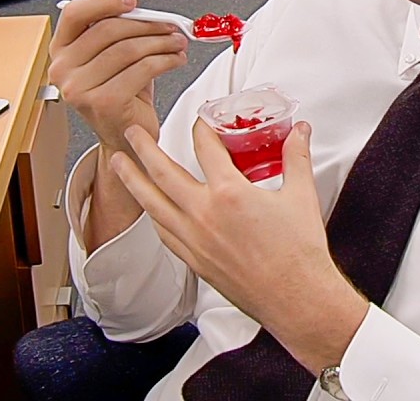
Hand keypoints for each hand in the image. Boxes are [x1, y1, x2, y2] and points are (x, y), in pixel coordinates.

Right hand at [49, 0, 188, 149]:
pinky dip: (166, 61)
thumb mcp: (112, 48)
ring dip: (161, 42)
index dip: (106, 1)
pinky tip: (175, 60)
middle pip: (109, 30)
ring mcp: (79, 89)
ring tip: (177, 43)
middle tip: (170, 26)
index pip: (76, 13)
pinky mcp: (103, 103)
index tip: (132, 1)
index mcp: (61, 50)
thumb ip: (104, 12)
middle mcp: (62, 69)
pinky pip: (141, 70)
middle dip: (147, 24)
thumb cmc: (120, 90)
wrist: (125, 134)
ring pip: (129, 50)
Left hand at [113, 121, 367, 372]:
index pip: (205, 148)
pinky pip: (163, 232)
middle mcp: (203, 214)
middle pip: (163, 172)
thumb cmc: (298, 253)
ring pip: (152, 203)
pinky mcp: (194, 261)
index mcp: (229, 193)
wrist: (294, 298)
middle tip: (131, 133)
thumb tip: (300, 132)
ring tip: (118, 165)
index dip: (201, 127)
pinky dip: (152, 214)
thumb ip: (296, 157)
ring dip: (132, 180)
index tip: (201, 121)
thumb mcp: (301, 195)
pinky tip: (149, 209)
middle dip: (143, 148)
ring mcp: (194, 240)